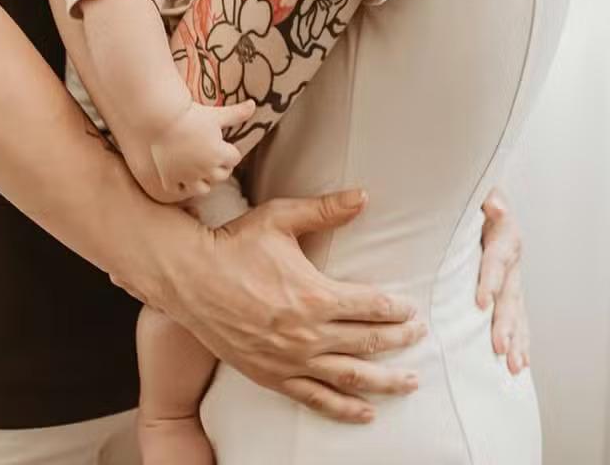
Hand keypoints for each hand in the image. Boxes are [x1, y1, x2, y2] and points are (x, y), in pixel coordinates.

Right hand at [150, 98, 255, 196]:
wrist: (159, 118)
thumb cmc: (189, 114)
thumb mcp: (215, 114)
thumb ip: (236, 114)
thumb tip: (253, 104)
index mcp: (219, 154)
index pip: (234, 159)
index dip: (229, 151)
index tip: (222, 144)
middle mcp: (205, 170)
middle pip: (221, 176)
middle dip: (219, 168)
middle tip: (210, 156)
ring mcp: (186, 177)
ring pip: (203, 189)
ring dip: (202, 181)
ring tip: (196, 168)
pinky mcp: (169, 181)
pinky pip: (179, 192)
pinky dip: (181, 186)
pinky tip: (178, 174)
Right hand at [157, 190, 424, 423]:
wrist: (189, 277)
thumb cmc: (235, 243)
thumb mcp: (280, 218)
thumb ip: (325, 210)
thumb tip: (363, 196)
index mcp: (315, 295)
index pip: (370, 306)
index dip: (397, 309)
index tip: (412, 310)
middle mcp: (308, 334)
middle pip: (368, 342)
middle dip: (400, 340)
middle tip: (420, 336)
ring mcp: (290, 360)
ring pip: (350, 377)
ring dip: (385, 381)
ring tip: (411, 382)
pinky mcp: (272, 376)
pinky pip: (317, 400)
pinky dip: (345, 408)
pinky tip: (367, 412)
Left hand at [477, 187, 528, 373]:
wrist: (488, 200)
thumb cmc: (476, 195)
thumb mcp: (480, 188)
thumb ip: (488, 195)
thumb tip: (495, 204)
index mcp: (505, 235)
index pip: (497, 259)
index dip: (490, 280)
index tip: (481, 302)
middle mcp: (513, 260)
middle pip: (510, 294)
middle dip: (506, 322)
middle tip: (500, 347)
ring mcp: (515, 277)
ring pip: (518, 311)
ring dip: (517, 339)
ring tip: (514, 365)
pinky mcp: (511, 290)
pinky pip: (519, 318)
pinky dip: (521, 341)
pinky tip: (520, 365)